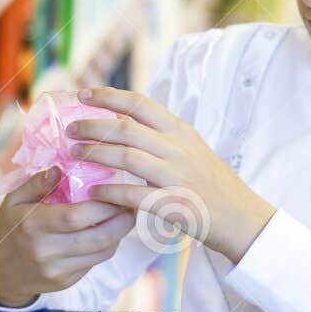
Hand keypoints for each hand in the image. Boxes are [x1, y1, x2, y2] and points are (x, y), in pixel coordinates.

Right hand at [0, 168, 135, 307]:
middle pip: (97, 237)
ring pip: (102, 252)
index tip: (117, 191)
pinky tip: (110, 231)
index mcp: (32, 225)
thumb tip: (60, 168)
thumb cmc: (9, 228)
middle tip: (131, 203)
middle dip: (121, 220)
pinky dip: (107, 246)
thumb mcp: (13, 200)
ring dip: (119, 234)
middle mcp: (45, 250)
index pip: (76, 216)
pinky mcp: (65, 282)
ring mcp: (56, 270)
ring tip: (126, 215)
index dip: (103, 205)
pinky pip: (94, 262)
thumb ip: (36, 183)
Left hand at [66, 86, 276, 264]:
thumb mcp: (192, 148)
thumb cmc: (212, 183)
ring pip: (126, 157)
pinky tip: (93, 193)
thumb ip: (163, 135)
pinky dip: (109, 193)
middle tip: (69, 130)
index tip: (83, 94)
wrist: (241, 216)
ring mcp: (176, 175)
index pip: (140, 103)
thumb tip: (124, 121)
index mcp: (180, 130)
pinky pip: (133, 194)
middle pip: (126, 128)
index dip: (108, 96)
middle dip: (92, 126)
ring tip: (74, 155)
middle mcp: (178, 148)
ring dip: (95, 155)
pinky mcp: (173, 203)